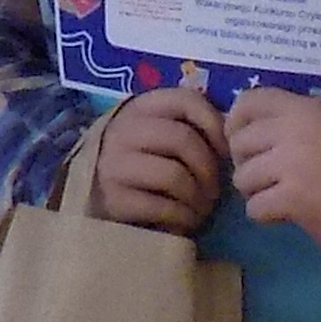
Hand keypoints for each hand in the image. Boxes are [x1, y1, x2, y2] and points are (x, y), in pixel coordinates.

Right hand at [90, 84, 227, 232]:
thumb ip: (186, 127)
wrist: (90, 199)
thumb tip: (230, 135)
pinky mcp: (112, 200)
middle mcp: (122, 131)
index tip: (224, 152)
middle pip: (183, 140)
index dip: (215, 124)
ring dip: (198, 198)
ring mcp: (113, 165)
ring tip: (201, 208)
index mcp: (139, 108)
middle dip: (208, 169)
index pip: (186, 100)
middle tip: (215, 191)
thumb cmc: (137, 166)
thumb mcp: (156, 135)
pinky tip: (185, 221)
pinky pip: (162, 206)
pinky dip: (183, 217)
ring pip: (175, 175)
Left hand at [225, 89, 320, 260]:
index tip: (249, 144)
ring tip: (285, 196)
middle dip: (248, 165)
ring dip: (257, 193)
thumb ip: (289, 126)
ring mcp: (293, 162)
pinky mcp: (293, 196)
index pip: (248, 100)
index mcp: (305, 109)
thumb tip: (239, 134)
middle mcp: (295, 128)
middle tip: (273, 179)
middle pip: (238, 143)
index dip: (237, 122)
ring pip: (241, 178)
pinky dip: (268, 217)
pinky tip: (292, 214)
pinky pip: (254, 208)